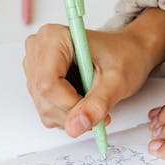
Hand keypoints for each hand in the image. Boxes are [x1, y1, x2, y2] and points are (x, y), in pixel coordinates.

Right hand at [23, 7, 164, 138]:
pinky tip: (84, 99)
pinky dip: (67, 113)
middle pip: (44, 98)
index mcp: (54, 37)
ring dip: (71, 115)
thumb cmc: (125, 55)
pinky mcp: (38, 79)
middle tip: (100, 109)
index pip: (48, 84)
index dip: (70, 105)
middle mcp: (40, 48)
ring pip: (45, 108)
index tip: (94, 111)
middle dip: (73, 113)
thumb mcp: (117, 80)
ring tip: (95, 100)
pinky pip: (46, 109)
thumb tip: (75, 126)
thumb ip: (97, 104)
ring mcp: (36, 64)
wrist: (129, 52)